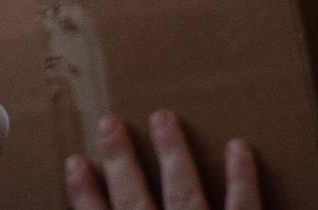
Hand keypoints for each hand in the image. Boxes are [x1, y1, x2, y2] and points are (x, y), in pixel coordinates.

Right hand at [66, 111, 259, 209]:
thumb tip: (107, 204)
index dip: (85, 192)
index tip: (75, 162)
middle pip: (133, 199)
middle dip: (120, 159)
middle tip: (110, 121)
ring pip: (183, 192)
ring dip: (173, 154)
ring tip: (163, 117)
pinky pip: (243, 208)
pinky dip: (241, 179)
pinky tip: (237, 149)